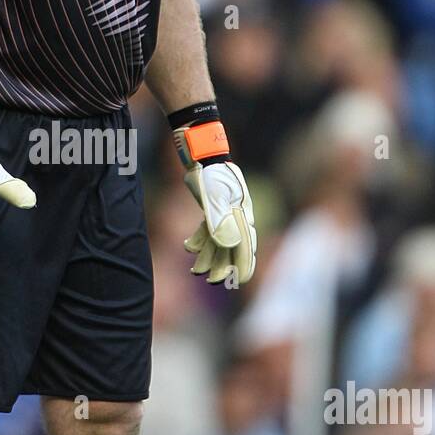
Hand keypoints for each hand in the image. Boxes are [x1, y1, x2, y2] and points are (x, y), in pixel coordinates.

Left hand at [183, 158, 256, 285]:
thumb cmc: (211, 175)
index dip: (244, 264)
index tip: (240, 281)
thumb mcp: (216, 198)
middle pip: (232, 248)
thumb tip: (228, 246)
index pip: (245, 246)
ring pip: (218, 242)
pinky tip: (188, 247)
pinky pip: (208, 231)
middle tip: (211, 281)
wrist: (203, 153)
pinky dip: (199, 241)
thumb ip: (221, 222)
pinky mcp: (213, 209)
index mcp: (241, 216)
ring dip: (208, 257)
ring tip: (195, 271)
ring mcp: (225, 214)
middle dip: (222, 266)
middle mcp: (236, 217)